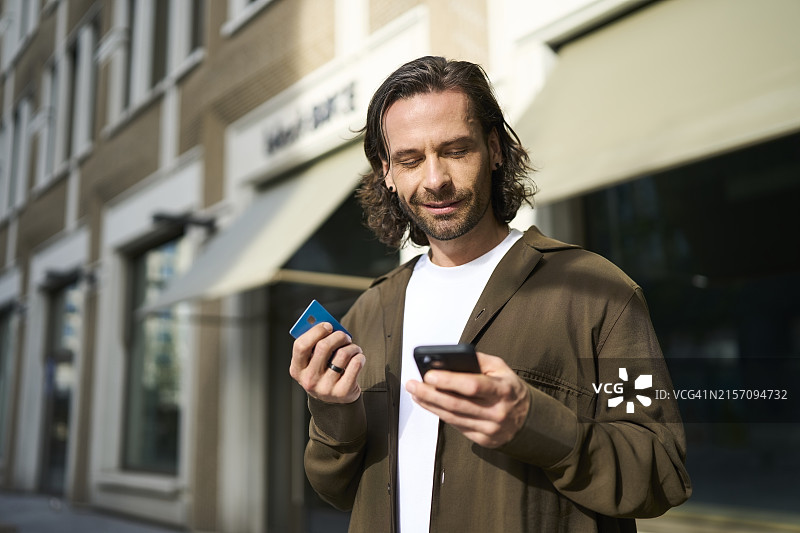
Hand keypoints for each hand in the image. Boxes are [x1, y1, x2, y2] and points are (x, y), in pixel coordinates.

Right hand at [289, 323, 364, 402]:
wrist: (334, 401)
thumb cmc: (324, 372)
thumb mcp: (313, 362)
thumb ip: (316, 345)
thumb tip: (329, 325)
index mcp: (297, 369)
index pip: (301, 346)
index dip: (315, 331)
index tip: (328, 325)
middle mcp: (309, 380)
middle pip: (323, 347)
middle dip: (338, 336)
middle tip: (345, 336)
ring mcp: (325, 388)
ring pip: (343, 354)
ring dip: (352, 346)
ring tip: (353, 348)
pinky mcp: (342, 392)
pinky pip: (355, 364)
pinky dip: (360, 356)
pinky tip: (358, 357)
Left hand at [405, 352, 528, 447]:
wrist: (530, 420)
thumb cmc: (510, 389)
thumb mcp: (501, 369)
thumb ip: (478, 361)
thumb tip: (449, 358)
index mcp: (502, 390)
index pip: (472, 385)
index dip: (448, 381)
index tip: (428, 375)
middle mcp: (497, 411)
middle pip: (456, 404)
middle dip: (429, 393)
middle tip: (412, 384)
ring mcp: (490, 428)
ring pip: (452, 417)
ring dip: (430, 405)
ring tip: (416, 393)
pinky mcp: (483, 440)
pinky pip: (457, 426)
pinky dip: (441, 414)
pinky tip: (430, 405)